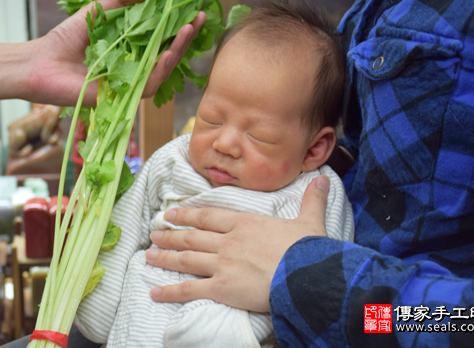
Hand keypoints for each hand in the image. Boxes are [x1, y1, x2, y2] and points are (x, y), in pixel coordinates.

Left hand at [27, 0, 205, 105]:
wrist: (40, 64)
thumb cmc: (65, 40)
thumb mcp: (97, 11)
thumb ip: (122, 0)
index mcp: (131, 48)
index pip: (162, 38)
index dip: (179, 26)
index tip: (193, 10)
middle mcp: (135, 66)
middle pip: (168, 53)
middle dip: (186, 37)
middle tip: (198, 18)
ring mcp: (131, 82)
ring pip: (163, 69)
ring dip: (178, 50)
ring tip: (188, 31)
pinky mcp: (124, 96)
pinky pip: (148, 84)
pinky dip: (160, 69)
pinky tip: (169, 53)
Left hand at [146, 175, 329, 312]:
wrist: (307, 274)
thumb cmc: (308, 249)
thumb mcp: (311, 220)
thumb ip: (312, 200)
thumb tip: (323, 179)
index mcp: (245, 223)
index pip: (209, 216)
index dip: (188, 214)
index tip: (172, 213)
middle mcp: (228, 241)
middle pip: (192, 236)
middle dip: (171, 235)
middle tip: (155, 233)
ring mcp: (222, 264)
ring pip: (186, 259)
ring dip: (166, 257)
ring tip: (150, 255)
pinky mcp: (222, 288)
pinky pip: (191, 290)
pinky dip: (171, 291)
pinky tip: (155, 292)